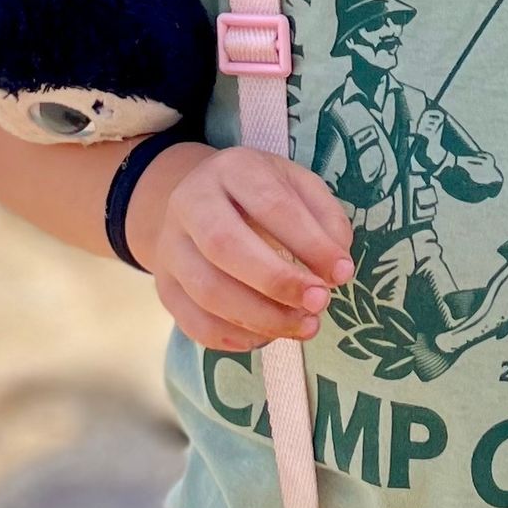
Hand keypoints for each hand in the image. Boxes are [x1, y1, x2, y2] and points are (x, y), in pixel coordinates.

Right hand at [126, 143, 354, 356]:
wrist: (198, 202)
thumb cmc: (261, 196)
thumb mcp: (298, 187)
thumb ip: (325, 220)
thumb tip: (337, 268)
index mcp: (232, 169)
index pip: (270, 204)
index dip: (310, 243)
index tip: (343, 273)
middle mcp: (190, 202)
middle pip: (225, 246)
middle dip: (278, 282)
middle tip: (319, 303)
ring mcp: (171, 247)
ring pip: (208, 291)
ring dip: (262, 318)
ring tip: (305, 326)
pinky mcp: (165, 287)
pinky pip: (194, 323)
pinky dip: (235, 338)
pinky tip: (268, 336)